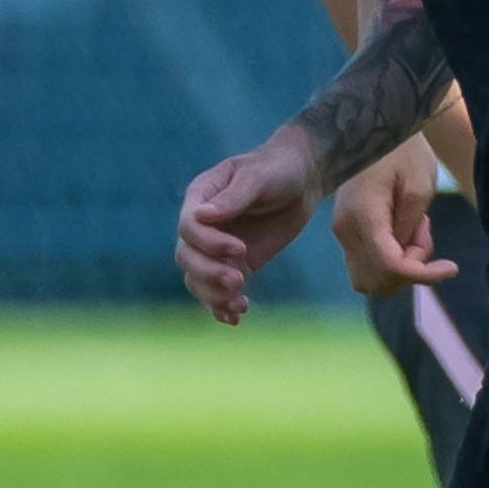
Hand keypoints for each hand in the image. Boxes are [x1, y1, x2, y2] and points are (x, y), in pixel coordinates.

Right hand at [174, 132, 321, 322]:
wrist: (302, 180)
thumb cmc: (276, 169)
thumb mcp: (256, 176)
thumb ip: (232, 198)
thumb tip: (201, 217)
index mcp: (200, 199)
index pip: (188, 228)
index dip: (209, 243)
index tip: (240, 248)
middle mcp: (202, 227)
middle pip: (186, 257)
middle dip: (209, 273)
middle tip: (240, 280)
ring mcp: (217, 248)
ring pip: (197, 279)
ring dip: (213, 295)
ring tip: (240, 305)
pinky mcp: (237, 264)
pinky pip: (218, 290)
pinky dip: (221, 307)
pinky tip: (235, 319)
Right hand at [330, 138, 457, 298]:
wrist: (377, 127)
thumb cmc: (404, 151)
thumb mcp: (420, 187)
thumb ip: (412, 230)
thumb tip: (404, 259)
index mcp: (363, 218)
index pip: (390, 267)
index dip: (423, 275)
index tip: (452, 267)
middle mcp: (345, 231)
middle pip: (378, 280)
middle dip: (410, 269)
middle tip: (424, 233)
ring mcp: (341, 232)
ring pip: (369, 278)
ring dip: (398, 268)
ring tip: (414, 233)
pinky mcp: (345, 230)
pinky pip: (366, 263)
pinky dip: (389, 261)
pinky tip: (402, 232)